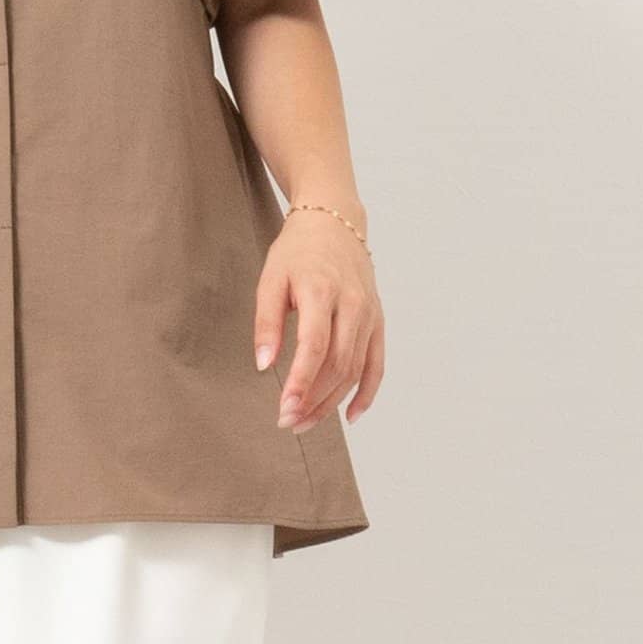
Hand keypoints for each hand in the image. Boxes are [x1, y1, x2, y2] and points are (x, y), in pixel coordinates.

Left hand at [254, 205, 382, 431]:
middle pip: (337, 364)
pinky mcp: (378, 321)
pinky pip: (377, 364)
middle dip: (313, 399)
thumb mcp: (271, 278)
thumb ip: (266, 322)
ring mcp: (369, 314)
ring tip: (305, 421)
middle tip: (288, 421)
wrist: (334, 222)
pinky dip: (367, 393)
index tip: (284, 409)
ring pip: (356, 369)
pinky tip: (351, 416)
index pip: (315, 346)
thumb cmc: (297, 251)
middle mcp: (352, 304)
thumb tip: (263, 365)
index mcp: (321, 290)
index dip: (301, 382)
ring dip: (332, 402)